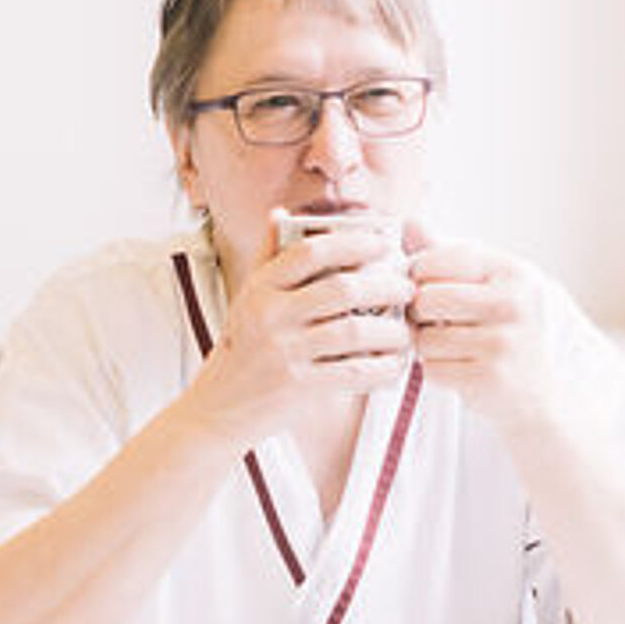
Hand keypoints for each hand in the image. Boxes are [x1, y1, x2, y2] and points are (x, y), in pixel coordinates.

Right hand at [185, 210, 413, 444]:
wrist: (217, 410)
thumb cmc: (241, 351)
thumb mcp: (247, 301)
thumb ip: (268, 259)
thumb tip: (280, 213)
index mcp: (259, 288)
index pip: (310, 251)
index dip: (352, 242)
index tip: (382, 243)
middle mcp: (269, 316)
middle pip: (342, 289)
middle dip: (385, 285)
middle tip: (407, 288)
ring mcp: (283, 352)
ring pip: (354, 331)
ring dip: (390, 331)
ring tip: (406, 331)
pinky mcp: (297, 386)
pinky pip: (353, 372)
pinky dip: (382, 367)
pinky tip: (394, 364)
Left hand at [405, 223, 575, 435]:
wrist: (540, 393)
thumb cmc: (507, 331)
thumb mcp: (488, 284)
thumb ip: (446, 255)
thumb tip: (409, 222)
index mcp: (513, 272)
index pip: (438, 259)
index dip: (418, 274)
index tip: (425, 286)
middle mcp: (513, 304)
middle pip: (425, 298)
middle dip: (419, 313)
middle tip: (435, 322)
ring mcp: (503, 342)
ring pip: (424, 337)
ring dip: (427, 345)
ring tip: (451, 346)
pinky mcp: (489, 377)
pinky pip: (431, 368)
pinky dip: (436, 371)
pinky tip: (459, 368)